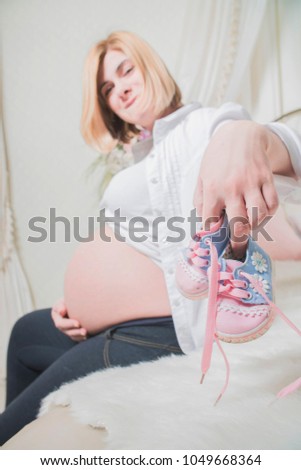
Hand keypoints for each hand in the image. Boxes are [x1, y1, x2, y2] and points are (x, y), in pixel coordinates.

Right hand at [51, 298, 86, 340]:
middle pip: (67, 331)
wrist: (75, 301)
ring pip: (73, 336)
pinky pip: (77, 337)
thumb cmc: (68, 298)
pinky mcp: (74, 332)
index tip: (78, 323)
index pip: (61, 323)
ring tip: (87, 333)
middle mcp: (61, 325)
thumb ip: (60, 305)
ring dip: (80, 335)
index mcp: (57, 316)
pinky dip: (82, 337)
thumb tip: (62, 311)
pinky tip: (88, 336)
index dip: (69, 324)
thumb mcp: (62, 300)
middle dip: (76, 332)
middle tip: (84, 331)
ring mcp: (67, 329)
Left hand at [194, 120, 279, 256]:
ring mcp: (251, 183)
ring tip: (249, 226)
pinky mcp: (266, 178)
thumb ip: (200, 201)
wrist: (239, 134)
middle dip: (238, 239)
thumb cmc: (217, 159)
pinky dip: (268, 214)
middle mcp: (232, 187)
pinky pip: (272, 203)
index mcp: (213, 188)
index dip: (212, 233)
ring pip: (258, 215)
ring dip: (254, 226)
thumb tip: (204, 224)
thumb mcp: (202, 177)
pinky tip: (260, 213)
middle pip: (238, 222)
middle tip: (237, 244)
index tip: (216, 238)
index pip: (211, 220)